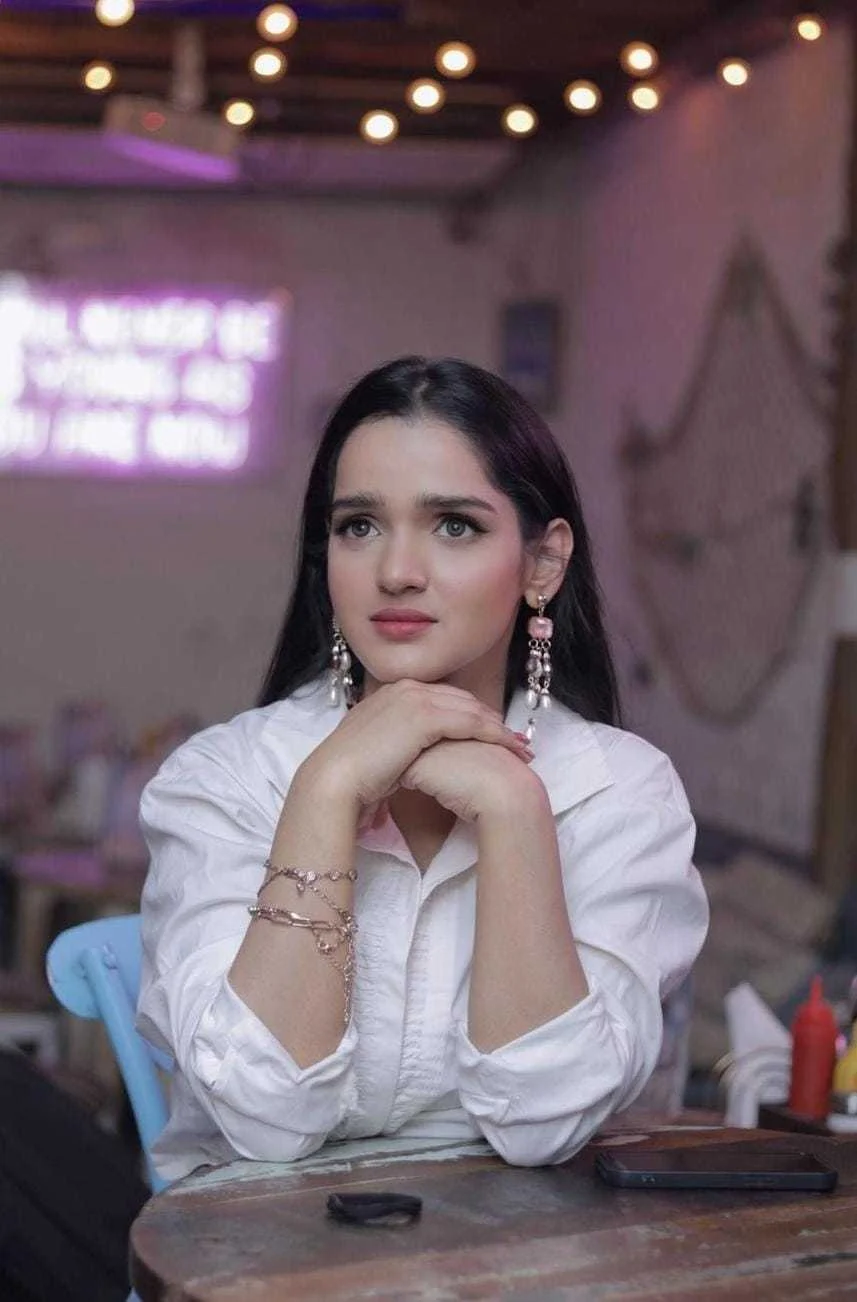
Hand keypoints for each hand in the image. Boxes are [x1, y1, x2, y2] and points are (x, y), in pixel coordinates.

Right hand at [296, 680, 531, 817]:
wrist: (333, 780)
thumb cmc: (351, 776)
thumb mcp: (376, 752)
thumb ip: (394, 747)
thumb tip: (399, 766)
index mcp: (393, 694)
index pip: (443, 699)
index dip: (470, 715)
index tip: (490, 732)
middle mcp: (406, 688)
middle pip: (461, 700)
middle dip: (490, 719)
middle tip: (515, 739)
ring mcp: (415, 698)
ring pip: (471, 710)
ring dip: (499, 729)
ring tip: (520, 748)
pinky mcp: (425, 716)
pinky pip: (471, 723)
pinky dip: (494, 735)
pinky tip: (510, 749)